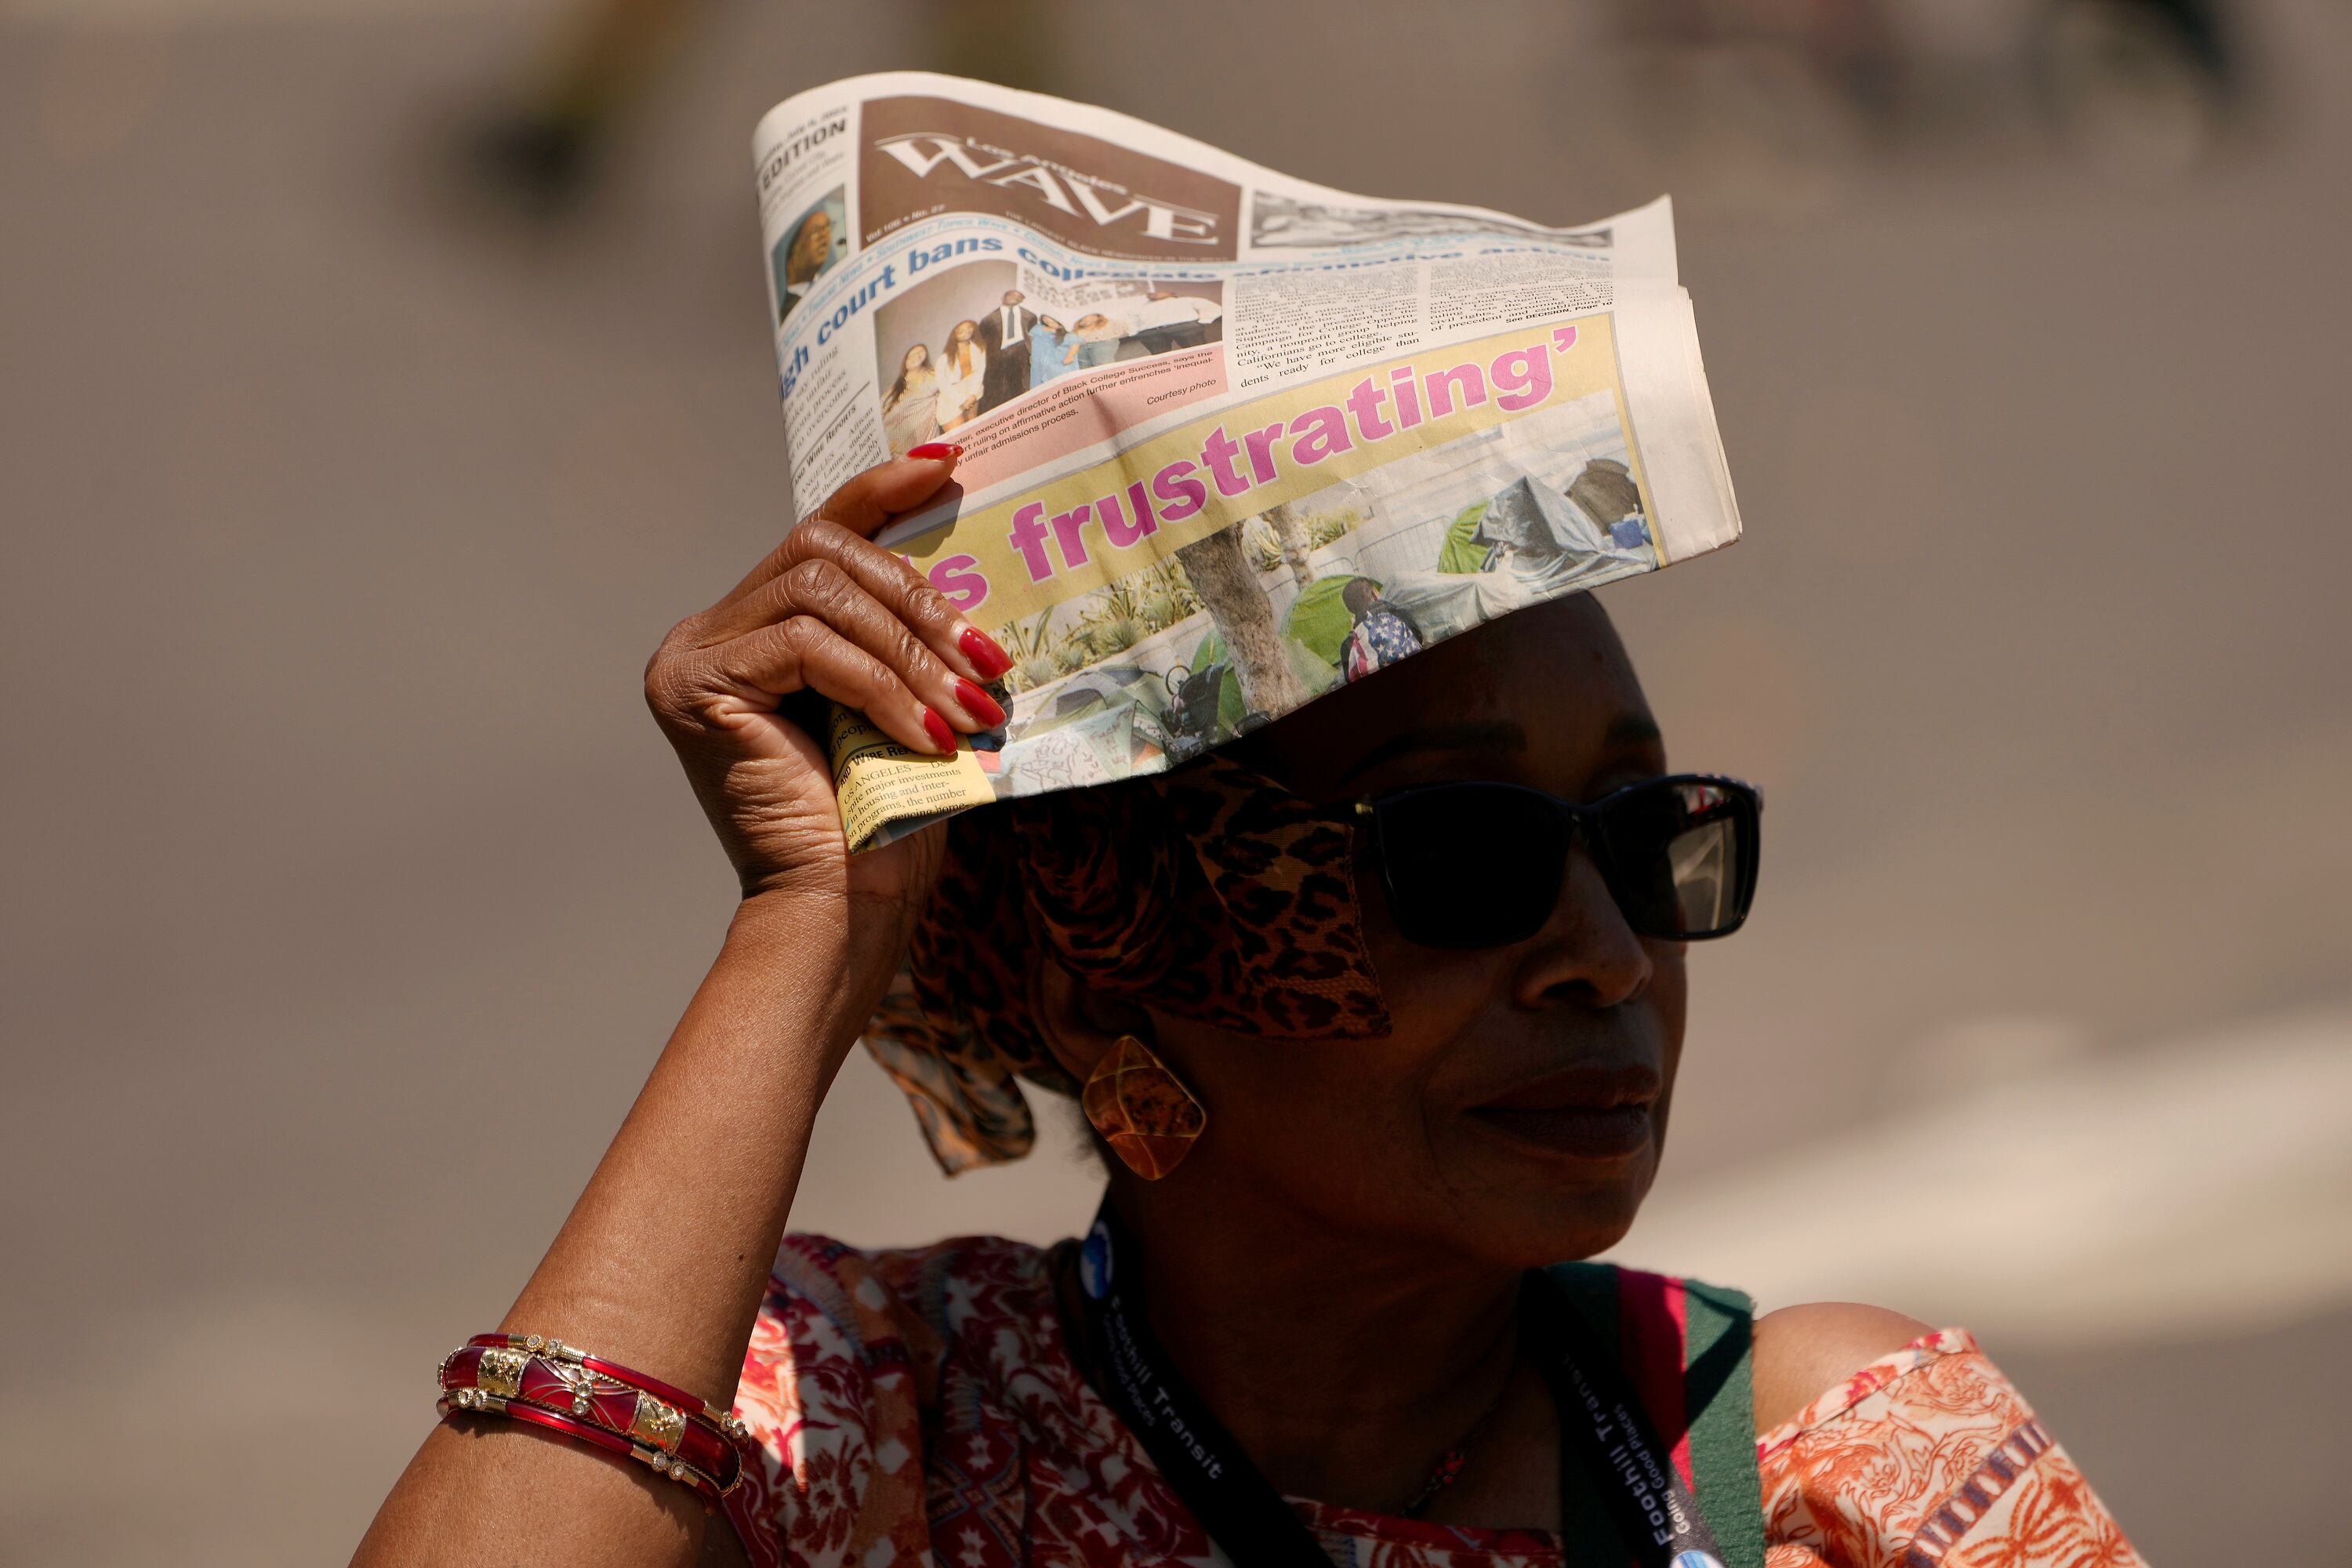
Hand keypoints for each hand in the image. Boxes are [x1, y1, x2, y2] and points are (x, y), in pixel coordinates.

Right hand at [644, 450, 1011, 930]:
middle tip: (988, 660)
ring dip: (911, 650)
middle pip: (824, 552)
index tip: (949, 463)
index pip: (819, 530)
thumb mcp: (905, 706)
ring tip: (970, 707)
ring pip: (821, 594)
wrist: (838, 915)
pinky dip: (881, 685)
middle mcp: (708, 634)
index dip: (882, 489)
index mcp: (753, 633)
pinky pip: (808, 644)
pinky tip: (927, 734)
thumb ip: (907, 637)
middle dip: (919, 600)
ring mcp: (693, 656)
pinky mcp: (696, 683)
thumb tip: (969, 571)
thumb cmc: (880, 825)